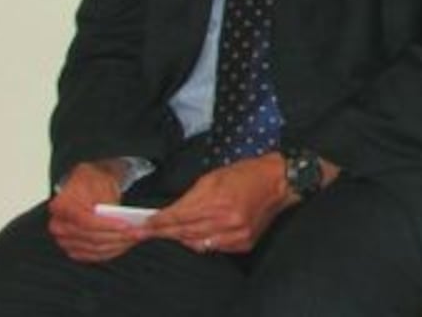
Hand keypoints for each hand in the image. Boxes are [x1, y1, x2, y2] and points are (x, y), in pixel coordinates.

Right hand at [47, 160, 144, 261]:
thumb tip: (118, 218)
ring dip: (119, 245)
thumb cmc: (92, 183)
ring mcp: (64, 240)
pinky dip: (111, 252)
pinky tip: (125, 244)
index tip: (126, 225)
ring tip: (137, 237)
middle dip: (118, 236)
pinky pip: (93, 255)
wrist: (86, 188)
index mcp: (61, 206)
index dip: (107, 225)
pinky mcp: (73, 249)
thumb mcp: (101, 183)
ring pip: (95, 249)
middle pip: (91, 237)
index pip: (85, 221)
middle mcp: (58, 226)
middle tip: (139, 232)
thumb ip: (106, 202)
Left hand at [146, 154, 292, 254]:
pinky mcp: (243, 242)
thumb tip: (171, 213)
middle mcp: (226, 220)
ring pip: (197, 243)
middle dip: (164, 231)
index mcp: (217, 199)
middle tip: (146, 232)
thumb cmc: (245, 174)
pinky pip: (214, 248)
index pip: (178, 216)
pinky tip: (197, 235)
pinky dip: (202, 242)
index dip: (158, 222)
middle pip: (184, 232)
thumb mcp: (213, 177)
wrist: (278, 181)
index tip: (143, 225)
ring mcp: (236, 234)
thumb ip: (191, 197)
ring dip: (181, 238)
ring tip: (171, 232)